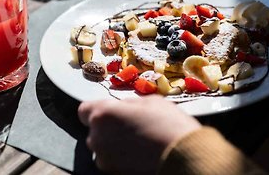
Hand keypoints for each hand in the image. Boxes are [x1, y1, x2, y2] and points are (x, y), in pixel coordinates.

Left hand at [78, 95, 200, 174]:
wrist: (183, 155)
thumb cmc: (167, 123)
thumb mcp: (149, 101)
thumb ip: (128, 105)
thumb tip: (123, 108)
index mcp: (102, 114)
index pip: (85, 110)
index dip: (97, 110)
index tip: (110, 111)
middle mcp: (96, 137)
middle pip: (95, 129)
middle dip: (108, 127)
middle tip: (130, 125)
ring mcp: (103, 158)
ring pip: (102, 146)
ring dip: (113, 143)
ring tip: (137, 141)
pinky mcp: (112, 173)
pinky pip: (111, 160)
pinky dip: (120, 157)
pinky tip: (138, 153)